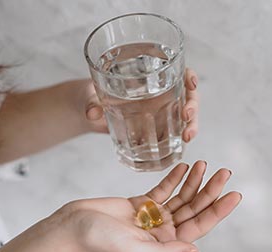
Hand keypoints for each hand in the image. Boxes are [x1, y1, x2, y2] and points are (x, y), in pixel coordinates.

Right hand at [67, 161, 240, 251]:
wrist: (73, 226)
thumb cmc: (98, 242)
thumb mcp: (134, 251)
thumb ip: (165, 251)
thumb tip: (195, 250)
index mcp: (162, 244)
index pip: (197, 227)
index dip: (217, 211)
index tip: (233, 195)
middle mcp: (160, 230)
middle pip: (192, 209)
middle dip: (209, 191)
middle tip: (224, 172)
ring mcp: (150, 215)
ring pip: (179, 197)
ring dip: (193, 181)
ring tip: (204, 164)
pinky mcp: (138, 202)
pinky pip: (161, 189)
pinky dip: (173, 178)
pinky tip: (184, 167)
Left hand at [79, 68, 199, 141]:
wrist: (87, 110)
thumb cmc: (90, 95)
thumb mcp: (89, 96)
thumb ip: (91, 103)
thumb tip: (92, 113)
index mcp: (146, 77)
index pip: (176, 71)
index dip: (188, 76)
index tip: (190, 83)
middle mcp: (157, 93)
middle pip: (186, 96)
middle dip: (192, 106)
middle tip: (187, 117)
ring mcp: (157, 111)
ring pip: (183, 116)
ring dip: (190, 126)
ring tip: (186, 138)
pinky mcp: (152, 129)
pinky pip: (169, 134)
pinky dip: (175, 143)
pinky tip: (175, 153)